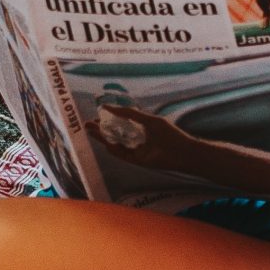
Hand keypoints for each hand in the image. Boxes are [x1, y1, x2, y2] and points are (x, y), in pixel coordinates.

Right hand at [92, 103, 207, 172]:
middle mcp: (136, 140)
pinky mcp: (137, 161)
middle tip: (87, 125)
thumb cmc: (169, 134)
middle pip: (115, 135)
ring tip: (91, 131)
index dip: (108, 120)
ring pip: (116, 144)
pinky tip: (105, 143)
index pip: (120, 124)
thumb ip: (129, 114)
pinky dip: (114, 149)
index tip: (97, 115)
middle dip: (101, 130)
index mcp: (140, 128)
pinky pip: (122, 155)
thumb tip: (109, 107)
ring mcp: (136, 151)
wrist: (182, 152)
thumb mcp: (148, 120)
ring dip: (103, 138)